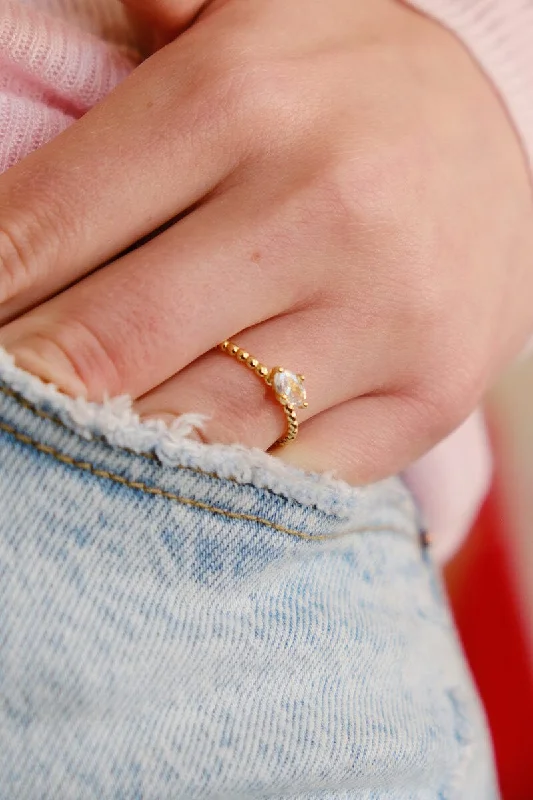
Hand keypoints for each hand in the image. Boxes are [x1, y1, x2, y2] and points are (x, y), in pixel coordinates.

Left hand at [0, 0, 531, 482]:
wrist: (508, 148)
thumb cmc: (351, 91)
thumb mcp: (255, 23)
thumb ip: (154, 27)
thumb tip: (47, 17)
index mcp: (241, 99)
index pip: (50, 223)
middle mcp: (318, 208)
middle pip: (112, 340)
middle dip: (31, 388)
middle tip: (9, 401)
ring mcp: (384, 316)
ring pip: (197, 424)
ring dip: (117, 446)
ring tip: (84, 442)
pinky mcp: (426, 395)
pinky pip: (290, 473)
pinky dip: (222, 485)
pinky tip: (186, 471)